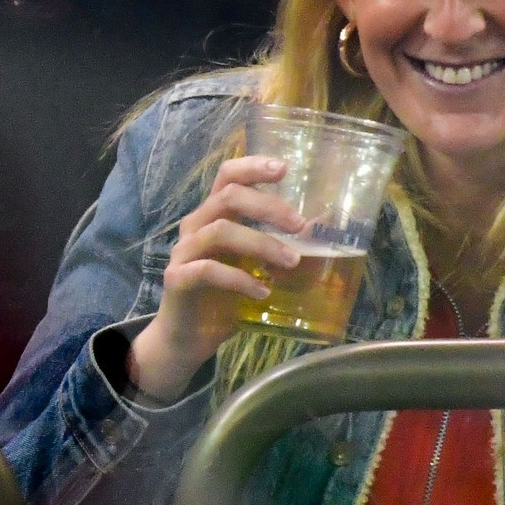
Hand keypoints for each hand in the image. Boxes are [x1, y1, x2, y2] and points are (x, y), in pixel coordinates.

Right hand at [127, 154, 302, 400]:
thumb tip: (326, 231)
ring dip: (262, 243)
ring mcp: (184, 252)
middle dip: (268, 206)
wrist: (189, 337)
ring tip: (291, 261)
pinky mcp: (178, 279)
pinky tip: (262, 291)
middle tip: (300, 225)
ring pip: (220, 231)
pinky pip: (208, 270)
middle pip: (227, 196)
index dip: (253, 167)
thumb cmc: (227, 297)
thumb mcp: (258, 267)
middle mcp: (195, 227)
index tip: (286, 169)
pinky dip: (240, 279)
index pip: (227, 176)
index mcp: (213, 216)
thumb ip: (282, 248)